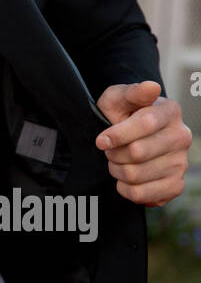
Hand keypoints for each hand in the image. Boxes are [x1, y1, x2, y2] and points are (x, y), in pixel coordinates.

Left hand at [95, 80, 191, 205]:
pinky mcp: (175, 185)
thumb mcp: (119, 97)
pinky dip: (125, 189)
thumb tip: (151, 87)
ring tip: (117, 161)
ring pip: (136, 175)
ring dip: (117, 170)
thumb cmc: (122, 114)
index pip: (145, 124)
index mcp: (170, 111)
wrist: (130, 136)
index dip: (117, 134)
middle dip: (114, 153)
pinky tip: (125, 178)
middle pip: (138, 153)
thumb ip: (132, 92)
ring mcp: (181, 162)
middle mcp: (181, 137)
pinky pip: (143, 195)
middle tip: (110, 150)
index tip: (101, 140)